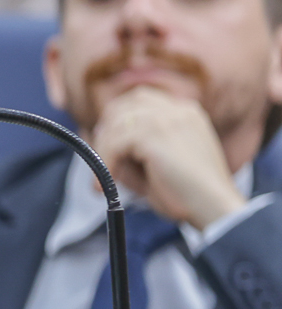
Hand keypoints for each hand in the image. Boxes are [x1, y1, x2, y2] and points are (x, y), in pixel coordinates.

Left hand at [91, 86, 244, 228]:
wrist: (215, 208)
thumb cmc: (189, 195)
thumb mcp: (159, 163)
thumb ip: (131, 148)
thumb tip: (93, 138)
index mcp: (185, 113)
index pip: (139, 100)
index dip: (118, 119)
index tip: (106, 144)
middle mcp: (177, 110)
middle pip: (123, 105)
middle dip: (106, 132)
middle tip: (102, 161)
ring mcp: (167, 118)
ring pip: (115, 125)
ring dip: (103, 152)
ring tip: (105, 180)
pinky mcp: (155, 134)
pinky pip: (114, 144)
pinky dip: (104, 164)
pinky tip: (103, 187)